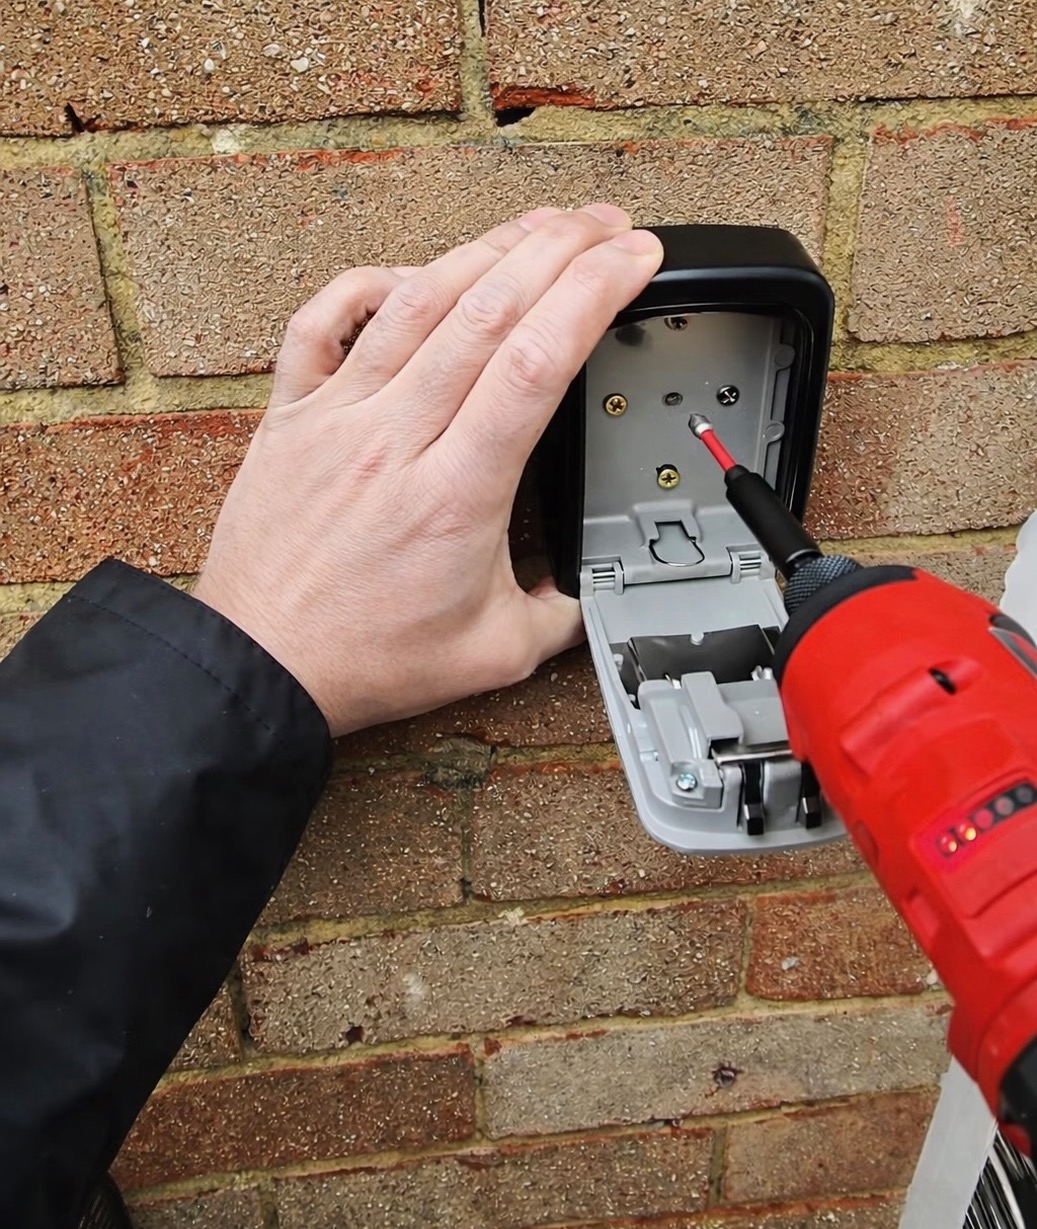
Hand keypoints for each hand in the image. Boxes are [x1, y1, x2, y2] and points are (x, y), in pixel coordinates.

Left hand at [193, 206, 663, 736]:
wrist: (262, 665)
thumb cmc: (362, 659)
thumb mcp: (493, 655)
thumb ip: (560, 618)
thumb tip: (587, 590)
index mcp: (457, 493)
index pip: (535, 362)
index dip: (593, 294)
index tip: (634, 262)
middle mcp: (396, 440)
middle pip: (487, 311)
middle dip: (560, 249)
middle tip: (606, 224)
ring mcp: (337, 419)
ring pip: (416, 302)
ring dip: (486, 250)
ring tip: (539, 225)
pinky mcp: (290, 419)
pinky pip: (320, 325)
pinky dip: (364, 284)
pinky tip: (408, 270)